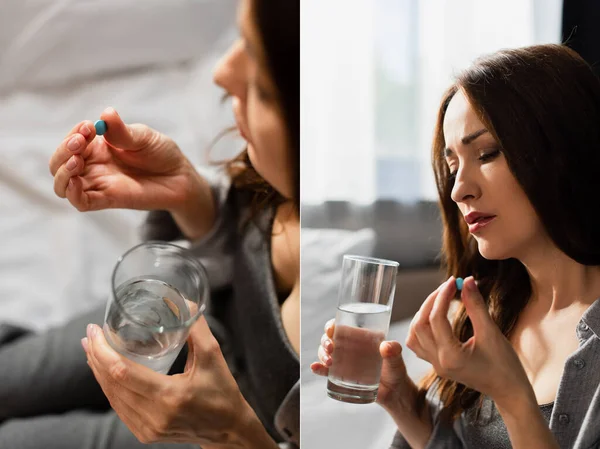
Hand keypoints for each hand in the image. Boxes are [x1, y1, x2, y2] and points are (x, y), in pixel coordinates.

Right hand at [49, 107, 204, 214]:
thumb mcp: (143, 137)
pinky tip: (76, 181)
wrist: (179, 176)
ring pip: (63, 183)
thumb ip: (123, 131)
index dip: (74, 132)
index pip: (71, 141)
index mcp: (97, 147)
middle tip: (80, 141)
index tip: (90, 126)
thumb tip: (107, 114)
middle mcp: (93, 165)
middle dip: (63, 150)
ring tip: (76, 160)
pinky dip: (72, 193)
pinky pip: (80, 202)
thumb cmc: (161, 153)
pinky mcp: (107, 200)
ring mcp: (98, 183)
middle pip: (59, 162)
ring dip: (62, 171)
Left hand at [81, 318, 275, 447]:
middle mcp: (154, 415)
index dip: (103, 351)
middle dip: (96, 357)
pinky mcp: (145, 433)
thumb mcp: (213, 356)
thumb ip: (196, 328)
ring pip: (112, 397)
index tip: (95, 331)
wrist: (228, 429)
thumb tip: (182, 302)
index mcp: (170, 395)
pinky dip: (109, 387)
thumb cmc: (222, 392)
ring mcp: (147, 428)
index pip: (123, 372)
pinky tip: (105, 373)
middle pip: (112, 384)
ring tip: (92, 349)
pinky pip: (119, 407)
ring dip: (98, 371)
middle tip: (90, 334)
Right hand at [310, 319, 419, 413]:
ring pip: (325, 353)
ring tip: (329, 363)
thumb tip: (386, 346)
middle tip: (331, 349)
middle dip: (325, 341)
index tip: (331, 329)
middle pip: (330, 339)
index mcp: (360, 338)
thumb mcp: (397, 361)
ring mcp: (343, 362)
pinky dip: (318, 368)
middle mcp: (349, 347)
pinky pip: (326, 370)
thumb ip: (394, 352)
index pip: (341, 326)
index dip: (332, 325)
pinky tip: (315, 367)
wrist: (394, 394)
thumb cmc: (396, 372)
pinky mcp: (341, 376)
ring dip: (322, 354)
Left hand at [406, 276, 532, 407]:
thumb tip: (467, 281)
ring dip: (422, 314)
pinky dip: (422, 327)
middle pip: (420, 325)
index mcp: (451, 357)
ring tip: (440, 299)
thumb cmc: (505, 365)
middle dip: (431, 302)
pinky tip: (435, 317)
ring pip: (414, 335)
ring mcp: (435, 365)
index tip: (454, 281)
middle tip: (447, 286)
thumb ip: (476, 306)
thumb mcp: (492, 333)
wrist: (509, 391)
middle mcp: (438, 362)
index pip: (436, 319)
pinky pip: (418, 344)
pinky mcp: (437, 365)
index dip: (443, 296)